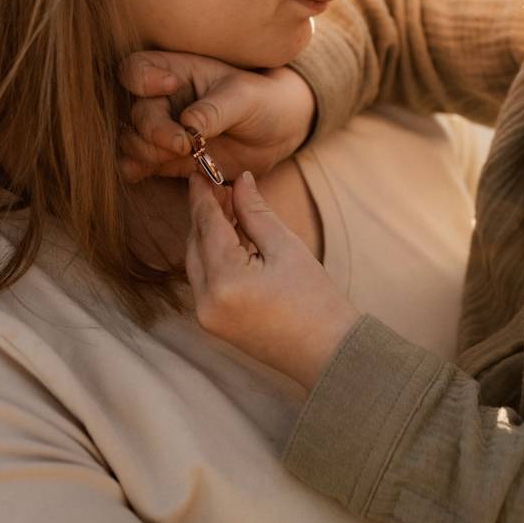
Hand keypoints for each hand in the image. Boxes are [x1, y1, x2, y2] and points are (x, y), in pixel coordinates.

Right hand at [118, 51, 316, 184]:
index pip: (136, 68)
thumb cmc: (260, 102)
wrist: (275, 133)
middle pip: (134, 112)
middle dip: (154, 130)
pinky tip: (152, 170)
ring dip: (146, 152)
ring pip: (130, 140)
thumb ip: (216, 109)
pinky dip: (136, 170)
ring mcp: (161, 130)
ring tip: (182, 154)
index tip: (171, 86)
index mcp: (176, 72)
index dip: (142, 79)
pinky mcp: (164, 158)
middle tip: (184, 143)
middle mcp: (162, 100)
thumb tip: (187, 124)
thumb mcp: (244, 97)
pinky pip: (135, 164)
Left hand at [186, 172, 359, 388]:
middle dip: (204, 213)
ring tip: (225, 206)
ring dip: (207, 233)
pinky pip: (204, 280)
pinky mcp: (213, 323)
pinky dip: (212, 256)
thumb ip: (255, 212)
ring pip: (195, 262)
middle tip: (216, 185)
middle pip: (195, 244)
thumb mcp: (285, 247)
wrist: (328, 351)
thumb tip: (239, 180)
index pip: (206, 226)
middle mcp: (206, 302)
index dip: (202, 196)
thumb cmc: (315, 299)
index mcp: (225, 282)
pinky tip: (229, 237)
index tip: (199, 171)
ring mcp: (206, 316)